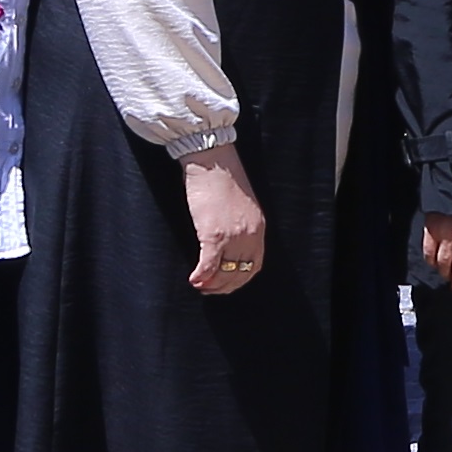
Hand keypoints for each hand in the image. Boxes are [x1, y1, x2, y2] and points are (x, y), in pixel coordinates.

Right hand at [178, 150, 268, 293]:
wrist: (213, 161)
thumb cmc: (222, 178)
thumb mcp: (242, 204)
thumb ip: (240, 225)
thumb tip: (227, 243)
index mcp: (258, 227)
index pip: (255, 264)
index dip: (241, 278)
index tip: (228, 283)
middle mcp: (250, 234)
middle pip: (241, 272)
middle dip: (225, 286)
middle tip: (210, 290)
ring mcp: (233, 235)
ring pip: (225, 272)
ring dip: (212, 284)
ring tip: (200, 286)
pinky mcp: (214, 233)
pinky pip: (209, 264)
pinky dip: (201, 276)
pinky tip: (193, 280)